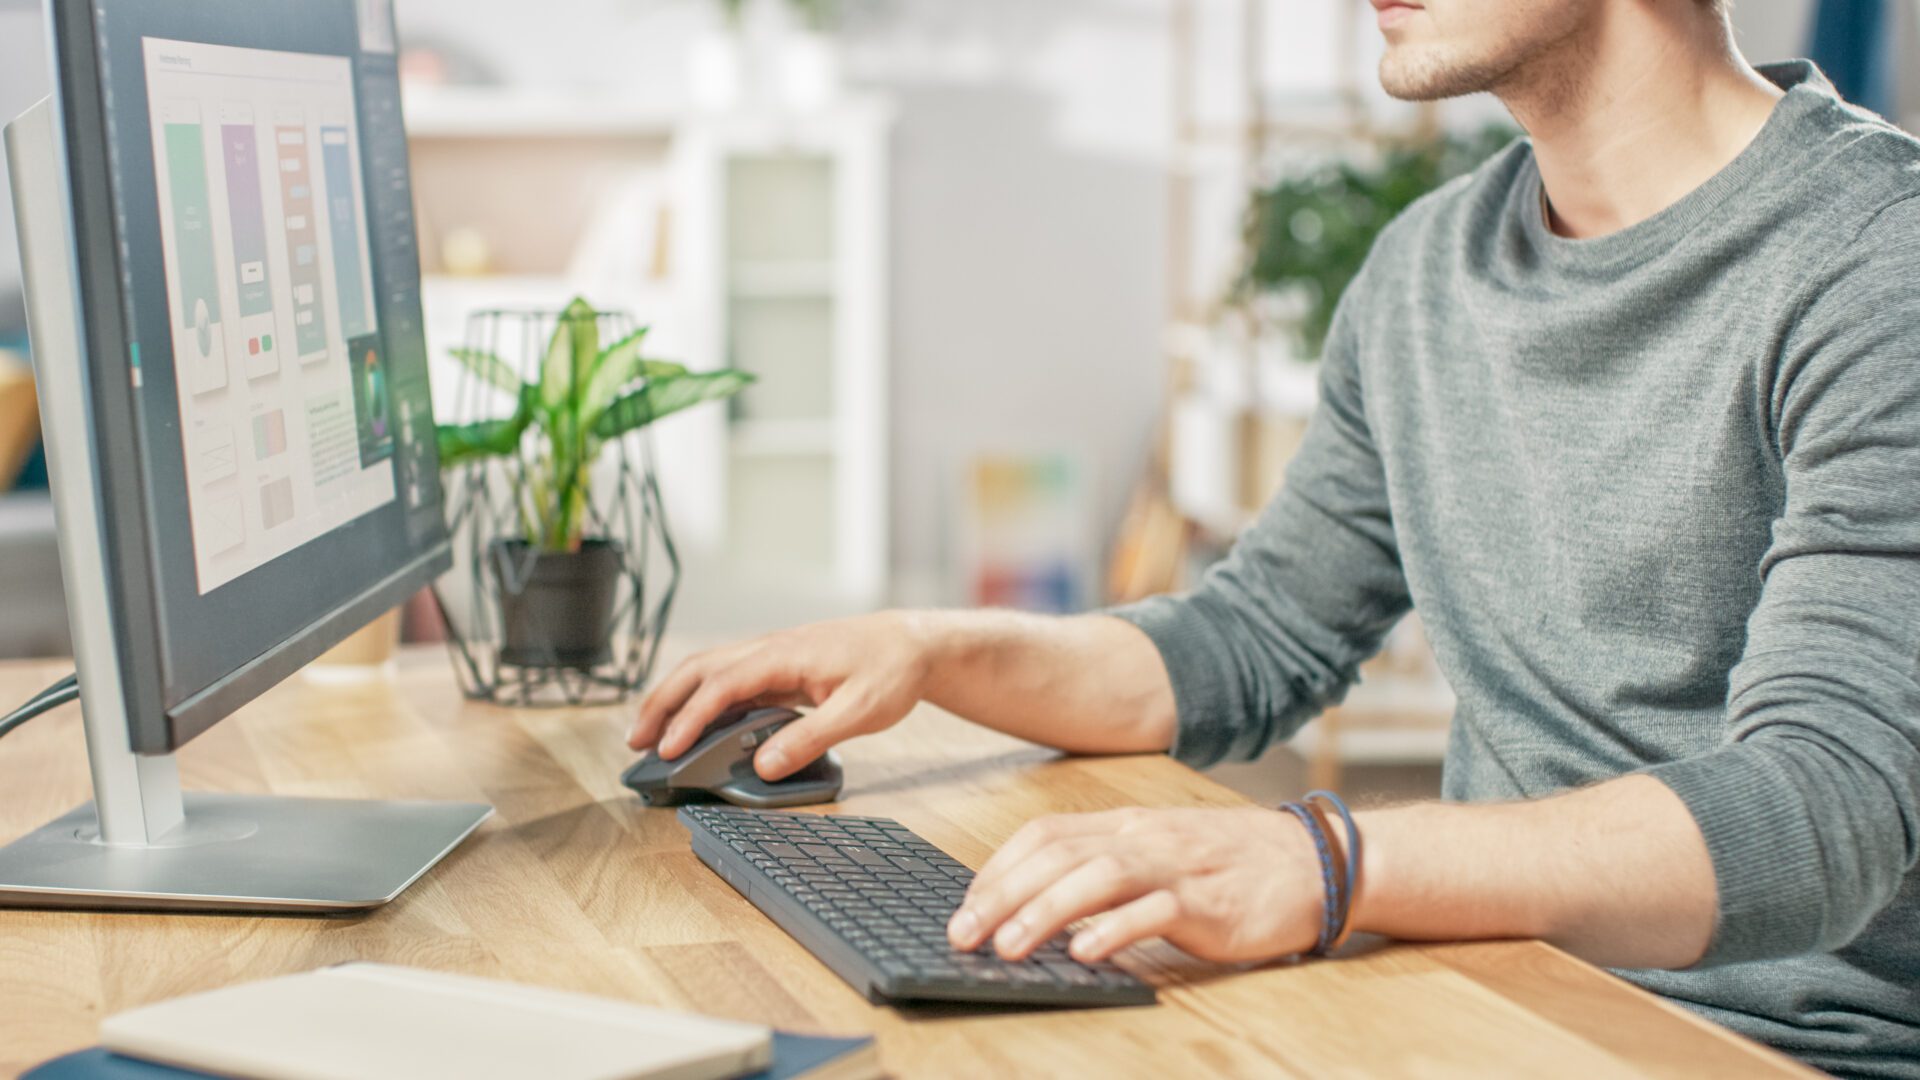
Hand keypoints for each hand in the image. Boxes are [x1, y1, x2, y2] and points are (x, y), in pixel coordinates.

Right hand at [627, 612, 934, 779]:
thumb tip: (762, 766)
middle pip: (699, 670)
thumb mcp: (860, 712)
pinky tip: (692, 722)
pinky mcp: (778, 665)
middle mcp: (770, 648)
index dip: (690, 719)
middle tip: (636, 743)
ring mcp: (771, 654)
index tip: (669, 750)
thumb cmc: (891, 670)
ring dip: (674, 699)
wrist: (912, 643)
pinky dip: (700, 698)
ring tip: (650, 735)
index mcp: (785, 655)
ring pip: (708, 670)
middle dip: (661, 704)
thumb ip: (811, 738)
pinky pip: (728, 678)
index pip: (722, 685)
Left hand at [946, 807, 1329, 964]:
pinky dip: (1114, 930)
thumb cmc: (1232, 864)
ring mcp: (1176, 868)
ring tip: (1007, 947)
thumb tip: (1040, 899)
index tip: (965, 906)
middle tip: (963, 934)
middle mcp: (1144, 838)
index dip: (998, 869)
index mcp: (1127, 825)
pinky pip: (1154, 912)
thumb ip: (1107, 867)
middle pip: (1058, 856)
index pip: (1046, 835)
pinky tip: (1084, 952)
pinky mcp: (1209, 904)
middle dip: (1002, 895)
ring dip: (1044, 912)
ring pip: (1097, 878)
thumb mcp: (1161, 851)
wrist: (1316, 862)